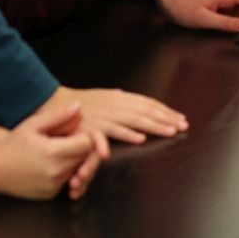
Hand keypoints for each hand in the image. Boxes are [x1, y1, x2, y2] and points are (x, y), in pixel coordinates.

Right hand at [0, 103, 100, 200]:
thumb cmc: (12, 144)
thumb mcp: (33, 125)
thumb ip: (58, 116)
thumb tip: (79, 108)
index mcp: (54, 152)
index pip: (87, 143)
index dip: (83, 135)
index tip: (72, 131)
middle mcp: (57, 172)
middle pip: (86, 158)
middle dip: (80, 148)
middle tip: (64, 140)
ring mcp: (54, 186)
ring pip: (78, 170)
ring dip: (73, 160)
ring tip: (54, 152)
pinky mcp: (51, 194)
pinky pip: (67, 181)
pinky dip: (64, 173)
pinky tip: (48, 165)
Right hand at [49, 86, 186, 149]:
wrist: (55, 106)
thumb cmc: (81, 106)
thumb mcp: (105, 99)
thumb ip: (121, 102)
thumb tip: (138, 103)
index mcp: (119, 98)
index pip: (148, 103)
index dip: (165, 111)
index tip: (180, 118)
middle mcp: (115, 105)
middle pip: (146, 111)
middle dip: (166, 118)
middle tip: (183, 126)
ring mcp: (105, 115)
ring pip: (134, 120)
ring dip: (154, 126)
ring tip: (170, 131)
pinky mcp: (94, 127)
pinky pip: (113, 131)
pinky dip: (127, 134)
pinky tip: (140, 139)